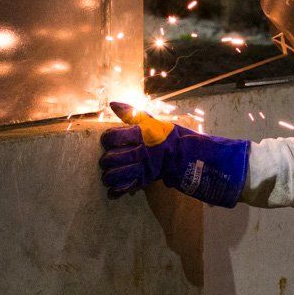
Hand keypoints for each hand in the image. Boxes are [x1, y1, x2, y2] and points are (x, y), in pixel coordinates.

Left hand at [99, 102, 249, 206]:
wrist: (187, 156)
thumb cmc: (168, 136)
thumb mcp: (151, 121)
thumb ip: (131, 114)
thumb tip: (113, 104)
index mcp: (141, 135)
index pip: (113, 137)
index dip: (106, 139)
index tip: (107, 140)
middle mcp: (140, 152)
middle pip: (112, 158)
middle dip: (106, 160)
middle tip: (107, 159)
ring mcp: (143, 168)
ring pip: (115, 175)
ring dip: (108, 176)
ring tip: (108, 174)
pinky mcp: (146, 180)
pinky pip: (125, 188)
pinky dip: (117, 190)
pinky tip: (114, 188)